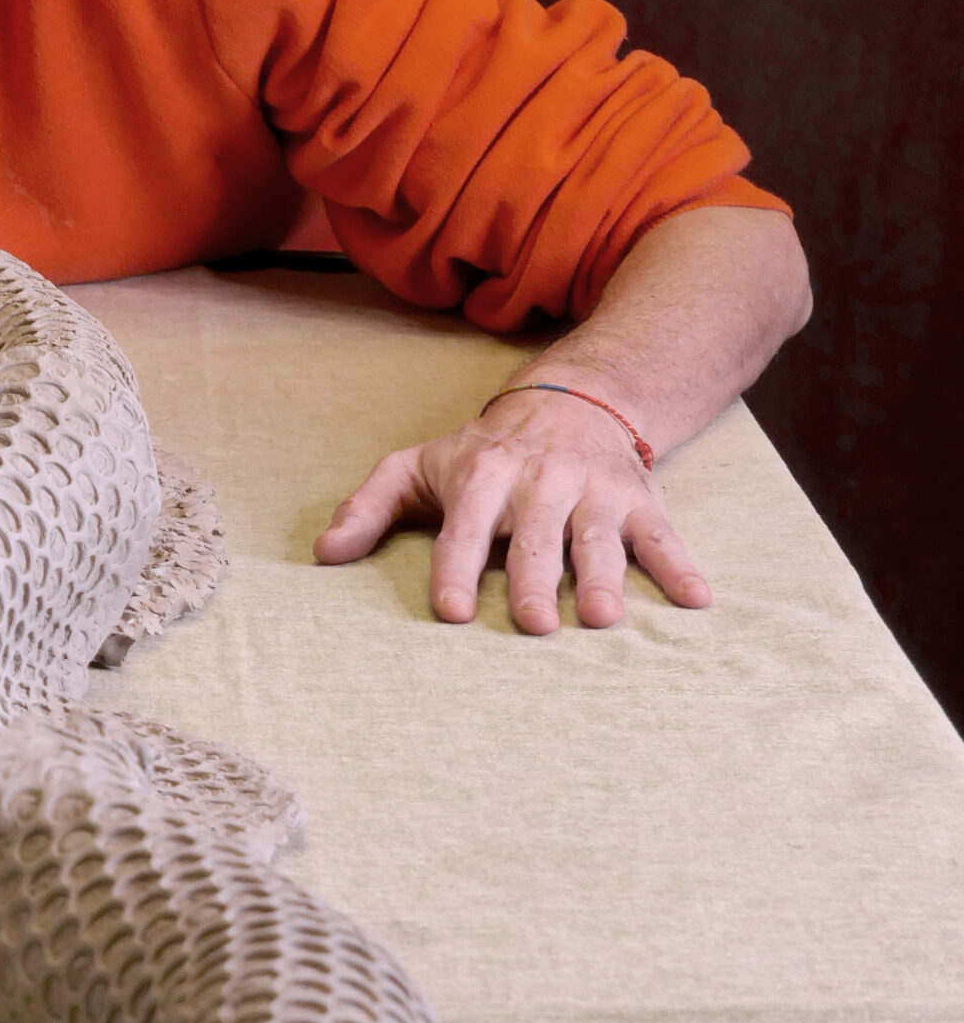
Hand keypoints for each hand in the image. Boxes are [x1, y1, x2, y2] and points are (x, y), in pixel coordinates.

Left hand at [312, 390, 712, 633]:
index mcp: (482, 478)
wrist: (573, 397)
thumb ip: (370, 508)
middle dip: (533, 581)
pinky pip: (664, 536)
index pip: (464, 529)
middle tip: (531, 626)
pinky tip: (697, 602)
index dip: (457, 569)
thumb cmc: (482, 452)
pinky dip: (682, 567)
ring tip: (602, 619)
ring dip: (603, 579)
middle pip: (536, 540)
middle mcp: (540, 484)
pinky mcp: (640, 501)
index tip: (452, 613)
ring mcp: (594, 492)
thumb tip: (324, 554)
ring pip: (598, 540)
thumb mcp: (419, 466)